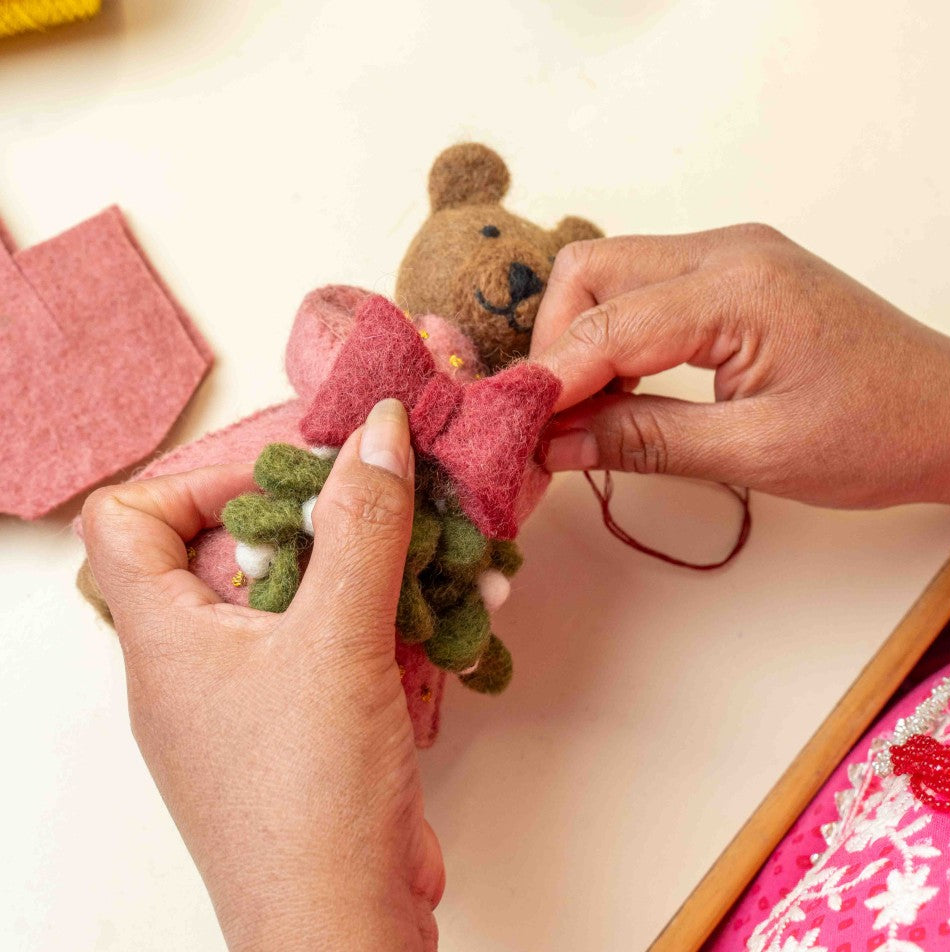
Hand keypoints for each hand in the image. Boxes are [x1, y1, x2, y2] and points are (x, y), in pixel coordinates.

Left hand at [82, 399, 443, 951]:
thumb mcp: (338, 640)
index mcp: (164, 638)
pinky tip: (438, 612)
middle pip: (226, 550)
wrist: (343, 928)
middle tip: (373, 508)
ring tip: (424, 552)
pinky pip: (329, 644)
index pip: (128, 519)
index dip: (199, 484)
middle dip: (308, 519)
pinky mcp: (300, 724)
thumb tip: (376, 431)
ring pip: (292, 598)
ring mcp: (248, 698)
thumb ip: (360, 527)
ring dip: (358, 567)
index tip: (284, 486)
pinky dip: (377, 618)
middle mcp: (194, 664)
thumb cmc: (310, 797)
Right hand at [531, 225, 949, 507]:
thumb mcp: (756, 453)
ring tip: (586, 414)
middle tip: (553, 421)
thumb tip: (557, 446)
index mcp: (739, 288)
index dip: (551, 382)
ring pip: (611, 274)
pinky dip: (617, 337)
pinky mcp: (734, 273)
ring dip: (583, 341)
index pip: (605, 324)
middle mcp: (728, 249)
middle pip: (591, 271)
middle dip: (556, 346)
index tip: (517, 434)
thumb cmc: (879, 434)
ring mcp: (732, 254)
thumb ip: (645, 442)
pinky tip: (624, 390)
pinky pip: (646, 289)